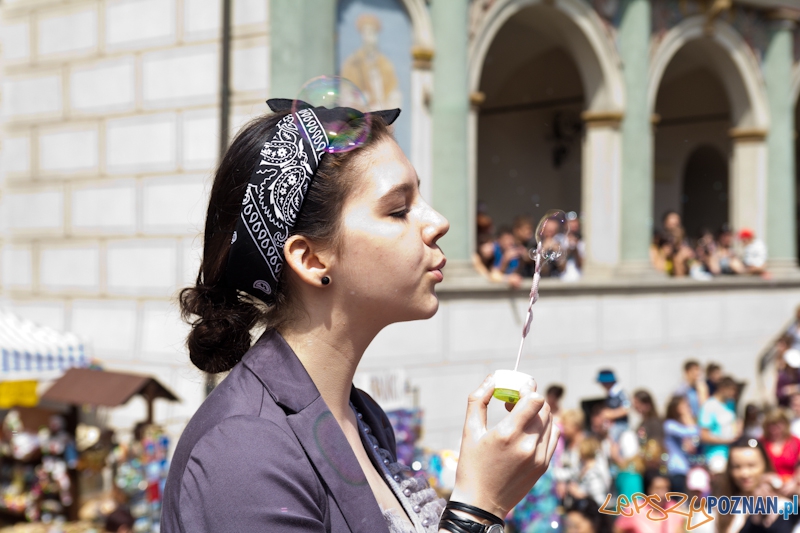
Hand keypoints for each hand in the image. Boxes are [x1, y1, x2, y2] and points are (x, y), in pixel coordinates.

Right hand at [450, 374, 558, 518]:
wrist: (481, 503)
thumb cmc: (471, 465)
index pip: (534, 400)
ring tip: (518, 414)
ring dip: (537, 411)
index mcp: (507, 434)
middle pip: (543, 407)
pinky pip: (553, 436)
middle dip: (531, 397)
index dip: (528, 387)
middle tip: (515, 398)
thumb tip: (492, 378)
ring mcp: (538, 457)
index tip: (518, 385)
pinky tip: (528, 428)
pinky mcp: (544, 466)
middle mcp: (527, 445)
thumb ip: (478, 399)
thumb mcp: (469, 430)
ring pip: (550, 421)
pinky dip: (544, 426)